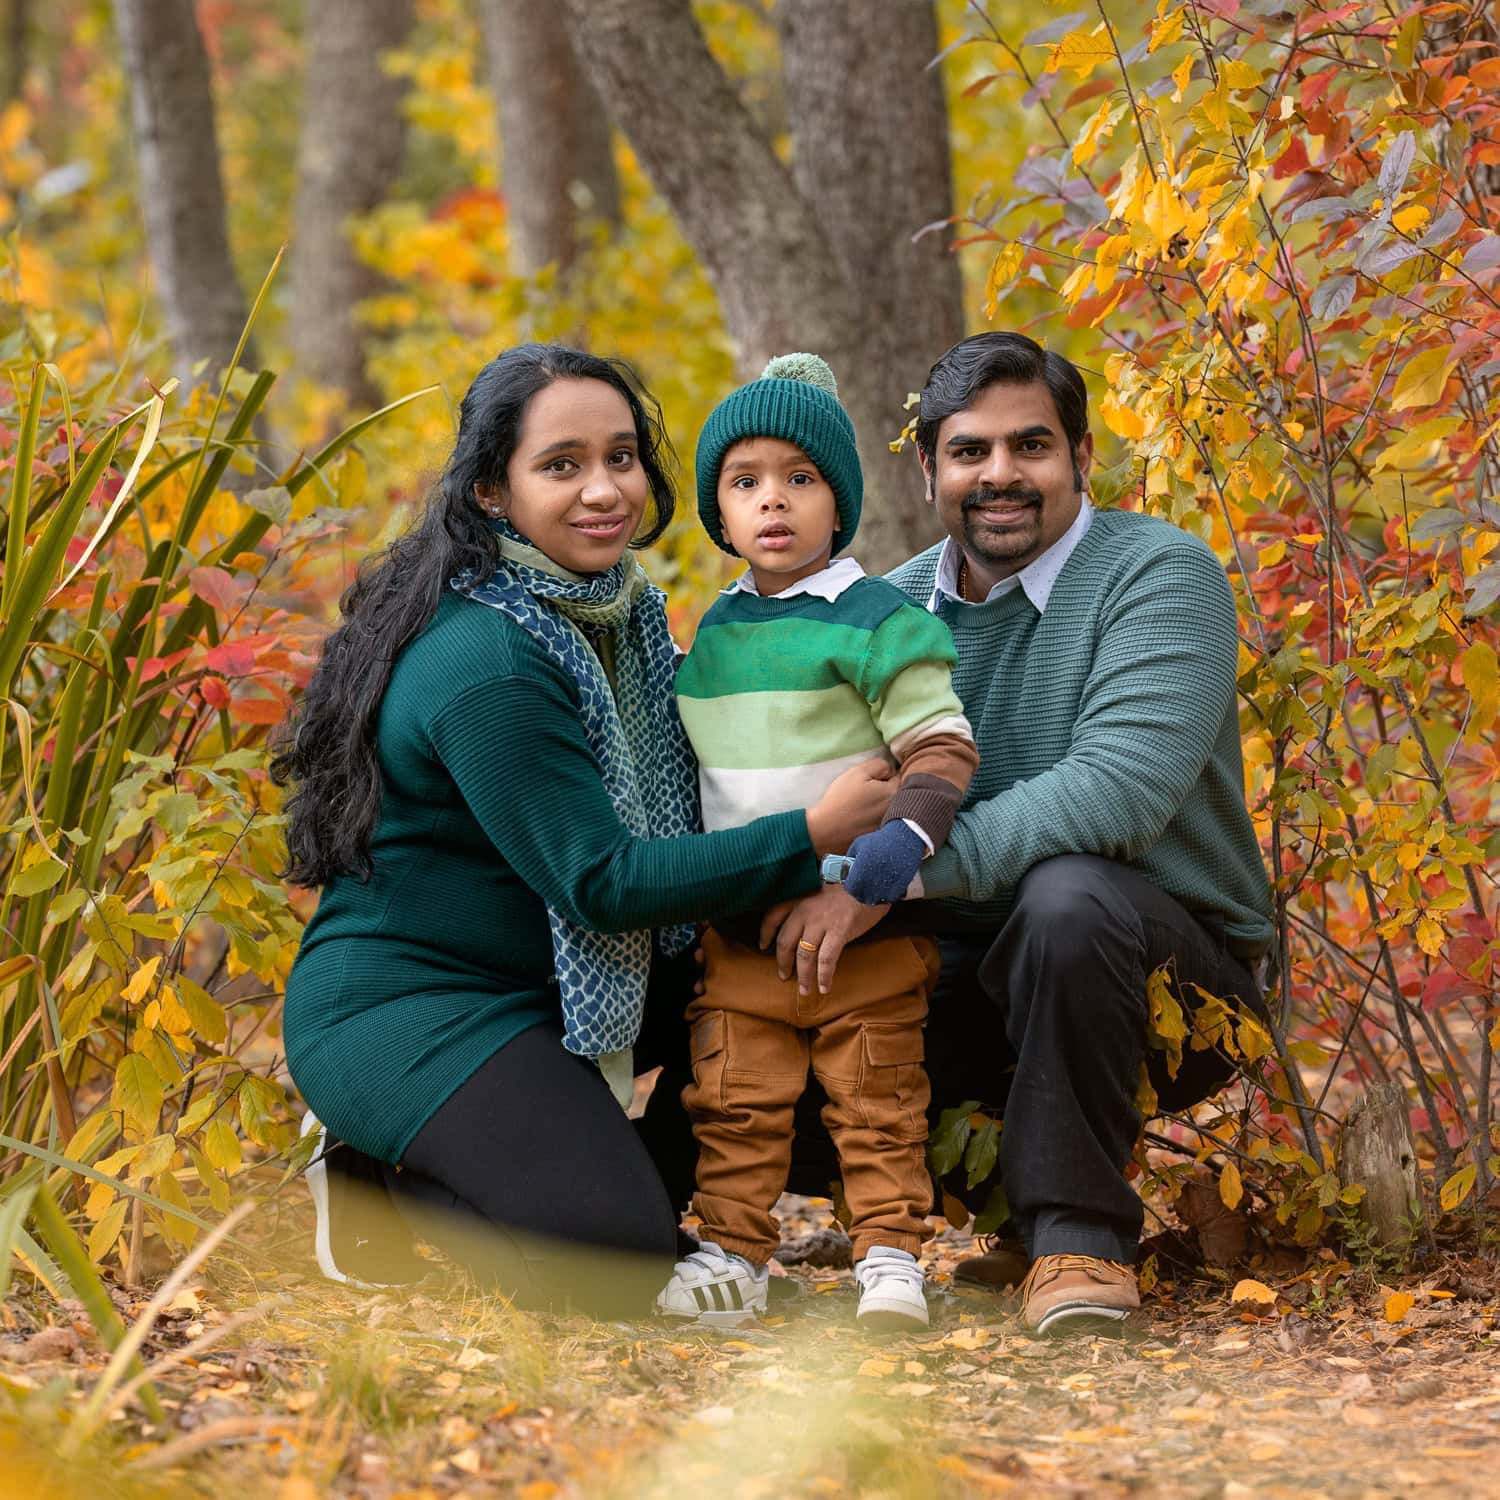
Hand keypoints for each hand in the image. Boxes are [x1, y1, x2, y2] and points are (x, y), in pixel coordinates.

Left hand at [760, 886, 889, 994]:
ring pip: (804, 956)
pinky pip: (826, 960)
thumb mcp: (820, 885)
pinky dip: (824, 976)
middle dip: (783, 962)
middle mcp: (804, 910)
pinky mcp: (838, 932)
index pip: (772, 916)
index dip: (766, 933)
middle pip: (785, 942)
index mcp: (799, 897)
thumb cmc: (850, 881)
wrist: (871, 877)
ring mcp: (820, 922)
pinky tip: (824, 987)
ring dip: (803, 976)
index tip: (763, 945)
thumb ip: (809, 901)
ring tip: (804, 990)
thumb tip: (806, 923)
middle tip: (784, 976)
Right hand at [804, 759, 894, 856]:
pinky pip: (885, 823)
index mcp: (894, 793)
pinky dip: (876, 819)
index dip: (885, 775)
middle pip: (898, 794)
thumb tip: (890, 770)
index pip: (900, 776)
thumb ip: (879, 765)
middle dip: (887, 790)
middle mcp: (898, 811)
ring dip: (882, 805)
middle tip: (867, 793)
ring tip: (864, 807)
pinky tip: (862, 820)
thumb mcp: (857, 772)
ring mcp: (891, 826)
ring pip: (892, 809)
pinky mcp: (881, 837)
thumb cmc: (841, 799)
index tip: (871, 780)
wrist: (825, 830)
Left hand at [843, 821, 925, 904]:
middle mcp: (872, 878)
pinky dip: (886, 896)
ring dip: (873, 895)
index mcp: (860, 868)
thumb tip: (843, 870)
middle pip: (862, 897)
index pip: (850, 888)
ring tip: (875, 887)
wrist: (903, 838)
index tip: (853, 883)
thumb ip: (849, 858)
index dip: (851, 887)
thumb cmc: (879, 840)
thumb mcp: (859, 844)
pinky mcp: (899, 886)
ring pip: (875, 900)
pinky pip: (889, 899)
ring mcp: (886, 884)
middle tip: (863, 887)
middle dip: (861, 892)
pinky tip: (886, 887)